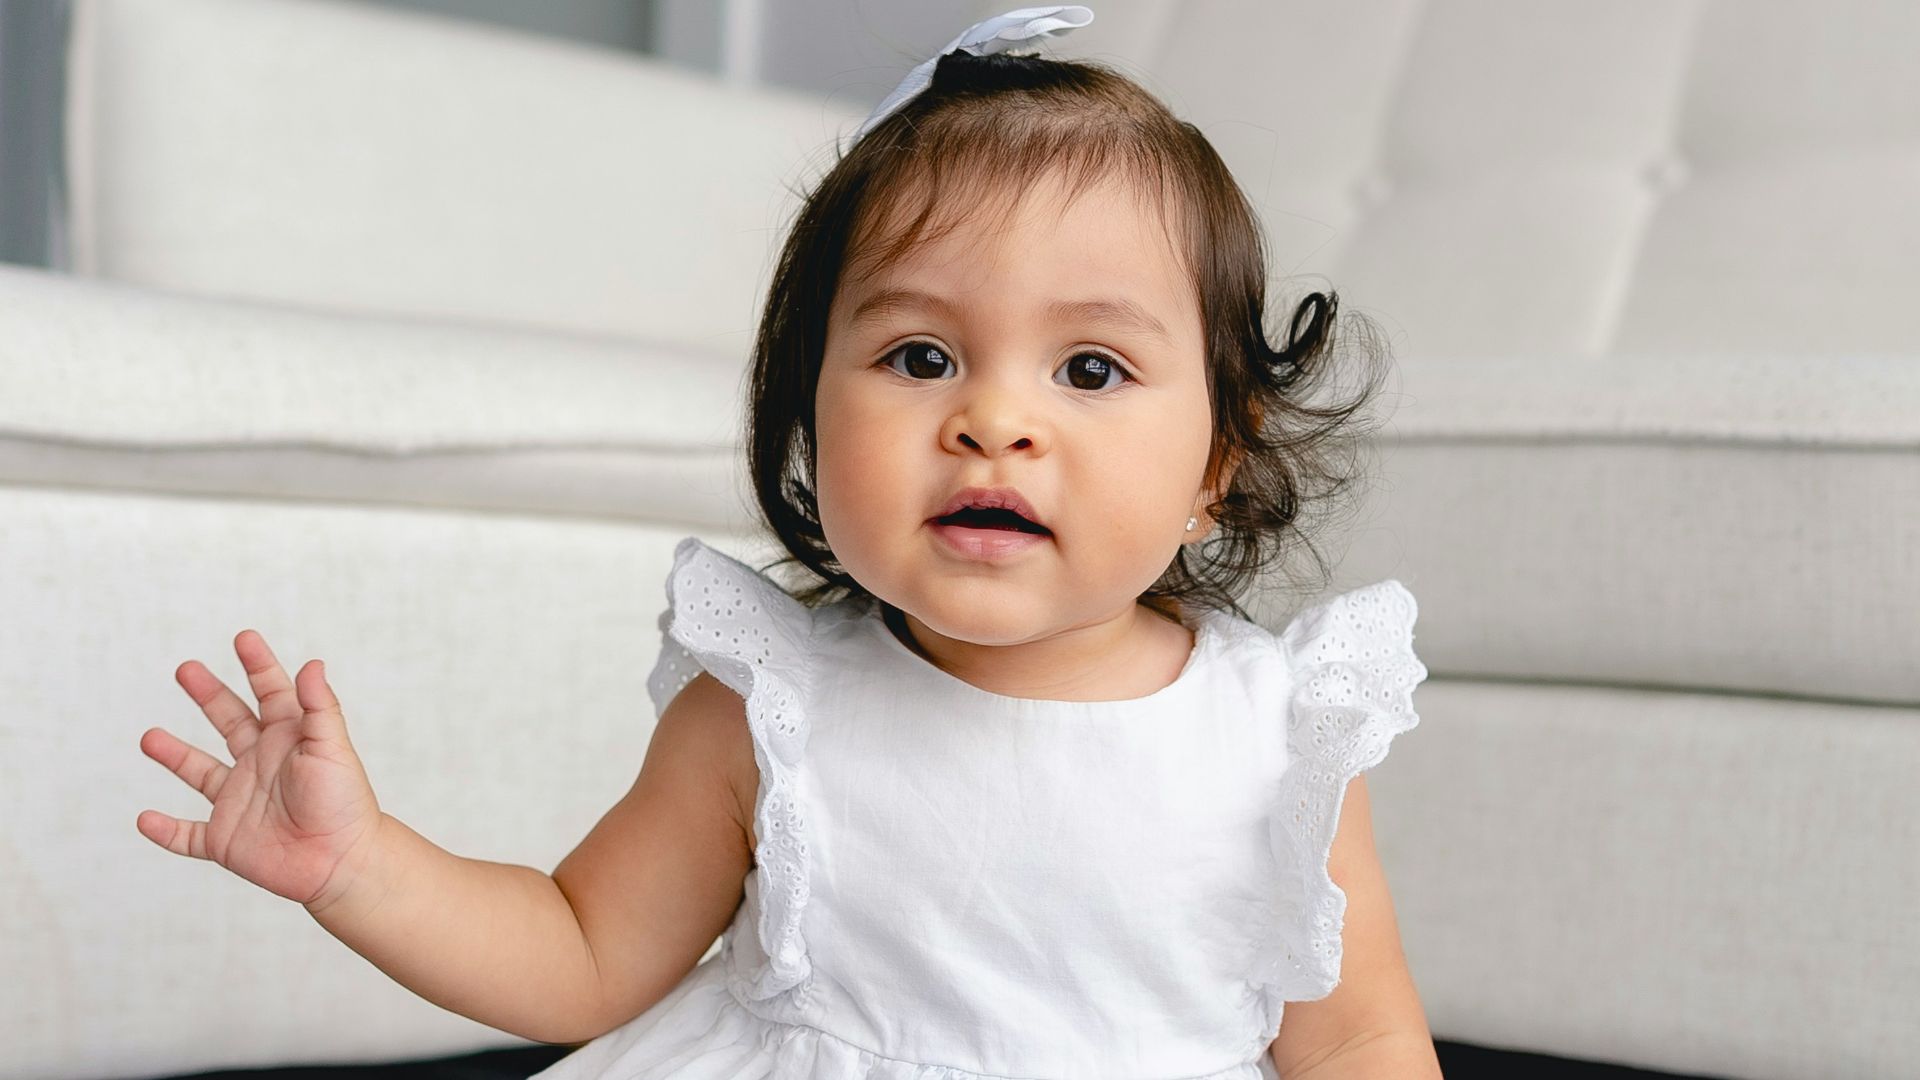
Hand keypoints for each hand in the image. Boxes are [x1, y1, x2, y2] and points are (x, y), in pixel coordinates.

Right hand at [138, 630, 383, 911]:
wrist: (343, 862)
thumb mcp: (333, 748)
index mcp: (289, 739)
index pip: (271, 693)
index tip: (243, 638)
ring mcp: (241, 801)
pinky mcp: (226, 840)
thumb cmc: (345, 803)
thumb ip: (319, 708)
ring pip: (200, 773)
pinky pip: (187, 836)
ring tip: (149, 737)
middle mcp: (262, 765)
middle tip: (185, 669)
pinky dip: (165, 830)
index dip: (258, 666)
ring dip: (174, 756)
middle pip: (230, 722)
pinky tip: (144, 820)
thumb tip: (312, 664)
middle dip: (209, 695)